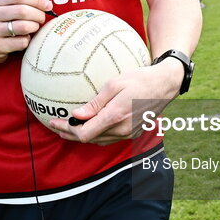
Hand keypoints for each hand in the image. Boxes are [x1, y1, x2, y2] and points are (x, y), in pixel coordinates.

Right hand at [0, 0, 51, 66]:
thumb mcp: (4, 7)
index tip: (47, 5)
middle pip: (23, 10)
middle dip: (38, 14)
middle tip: (41, 18)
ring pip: (24, 26)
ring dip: (34, 27)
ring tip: (33, 27)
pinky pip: (22, 42)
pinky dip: (27, 40)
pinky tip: (22, 39)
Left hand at [48, 59, 183, 145]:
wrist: (165, 84)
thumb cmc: (140, 79)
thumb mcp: (114, 84)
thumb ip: (95, 103)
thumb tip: (76, 115)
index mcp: (115, 117)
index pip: (84, 133)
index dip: (67, 131)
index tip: (54, 122)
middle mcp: (122, 129)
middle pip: (89, 139)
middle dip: (70, 134)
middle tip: (55, 126)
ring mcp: (129, 133)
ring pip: (99, 141)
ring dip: (82, 136)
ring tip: (68, 129)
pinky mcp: (133, 133)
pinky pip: (110, 138)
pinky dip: (96, 135)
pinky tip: (89, 127)